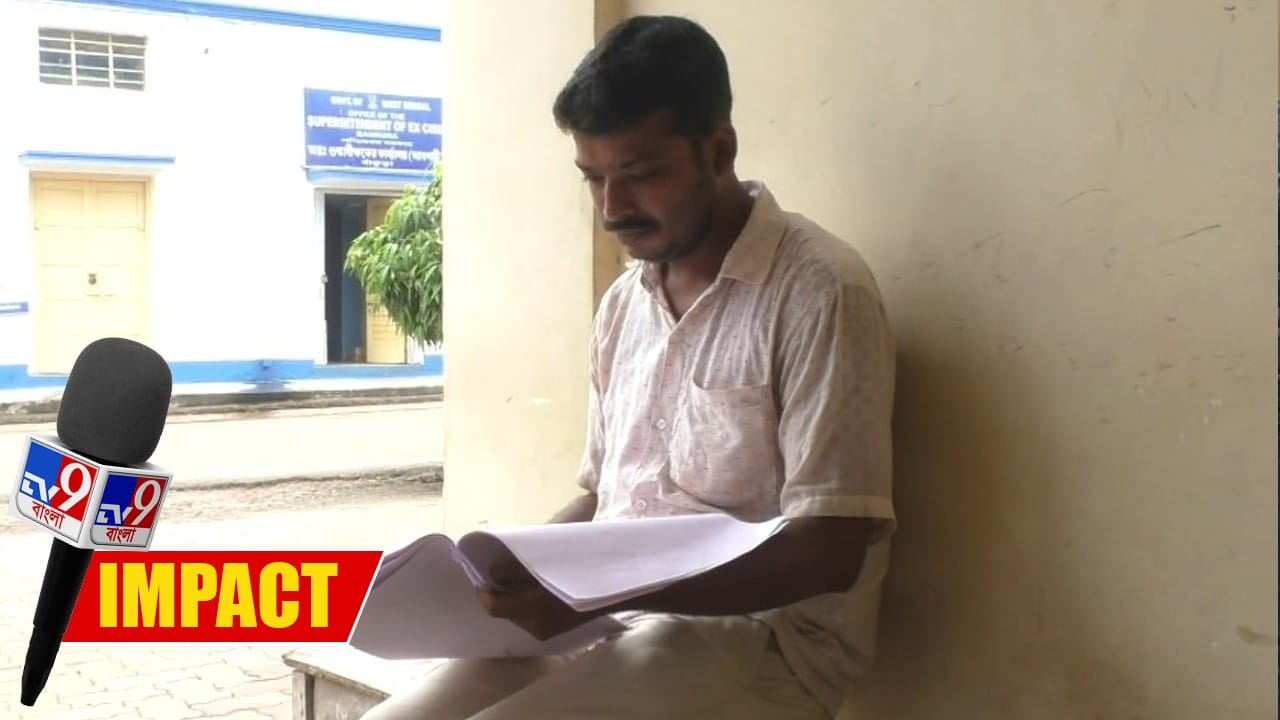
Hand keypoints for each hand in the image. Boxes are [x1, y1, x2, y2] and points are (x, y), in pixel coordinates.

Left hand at [476, 562, 596, 640]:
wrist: (610, 592)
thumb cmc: (578, 572)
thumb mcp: (544, 566)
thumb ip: (515, 572)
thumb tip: (492, 574)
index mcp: (533, 610)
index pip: (494, 607)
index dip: (483, 593)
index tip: (479, 579)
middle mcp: (535, 626)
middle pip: (505, 612)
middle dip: (500, 595)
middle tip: (500, 574)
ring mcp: (544, 632)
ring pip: (516, 616)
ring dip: (513, 600)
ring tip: (519, 581)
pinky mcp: (551, 632)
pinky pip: (529, 619)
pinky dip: (525, 605)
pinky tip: (533, 591)